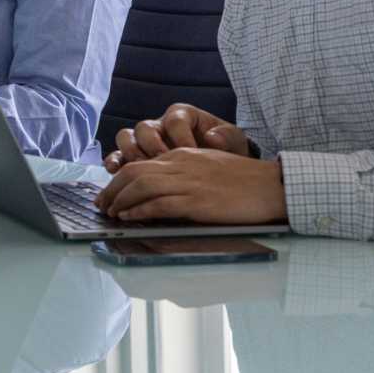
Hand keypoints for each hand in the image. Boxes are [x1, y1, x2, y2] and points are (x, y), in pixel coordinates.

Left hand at [94, 148, 286, 224]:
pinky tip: (130, 217)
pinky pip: (160, 203)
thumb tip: (159, 189)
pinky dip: (140, 210)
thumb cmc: (244, 180)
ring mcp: (188, 183)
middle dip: (112, 189)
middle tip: (101, 204)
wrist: (272, 186)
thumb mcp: (206, 166)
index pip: (140, 163)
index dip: (119, 179)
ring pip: (141, 185)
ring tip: (111, 212)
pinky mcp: (198, 201)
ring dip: (120, 200)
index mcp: (182, 155)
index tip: (109, 193)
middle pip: (133, 172)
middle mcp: (180, 165)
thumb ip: (182, 171)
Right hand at [105, 104, 249, 172]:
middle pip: (145, 127)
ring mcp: (144, 141)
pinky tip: (115, 172)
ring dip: (131, 153)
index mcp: (182, 115)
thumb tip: (212, 137)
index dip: (180, 136)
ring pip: (126, 138)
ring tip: (141, 168)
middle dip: (152, 145)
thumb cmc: (225, 150)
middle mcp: (160, 125)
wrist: (219, 169)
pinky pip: (117, 156)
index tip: (190, 151)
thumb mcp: (233, 140)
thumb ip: (226, 136)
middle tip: (162, 161)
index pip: (174, 120)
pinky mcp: (134, 157)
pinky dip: (114, 162)